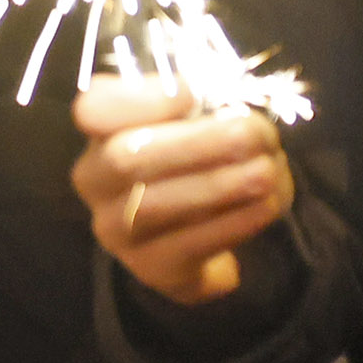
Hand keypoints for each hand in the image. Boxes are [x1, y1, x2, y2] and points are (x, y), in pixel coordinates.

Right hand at [68, 74, 292, 304]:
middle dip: (199, 143)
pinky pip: (189, 244)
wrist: (196, 240)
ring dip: (221, 184)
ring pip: (157, 205)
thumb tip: (233, 103)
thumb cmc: (198, 164)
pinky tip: (267, 203)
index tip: (193, 95)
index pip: (94, 109)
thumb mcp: (196, 124)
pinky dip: (234, 221)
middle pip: (128, 158)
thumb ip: (204, 105)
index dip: (140, 99)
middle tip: (255, 133)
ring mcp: (116, 230)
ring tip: (268, 170)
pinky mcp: (151, 268)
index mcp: (101, 133)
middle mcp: (96, 181)